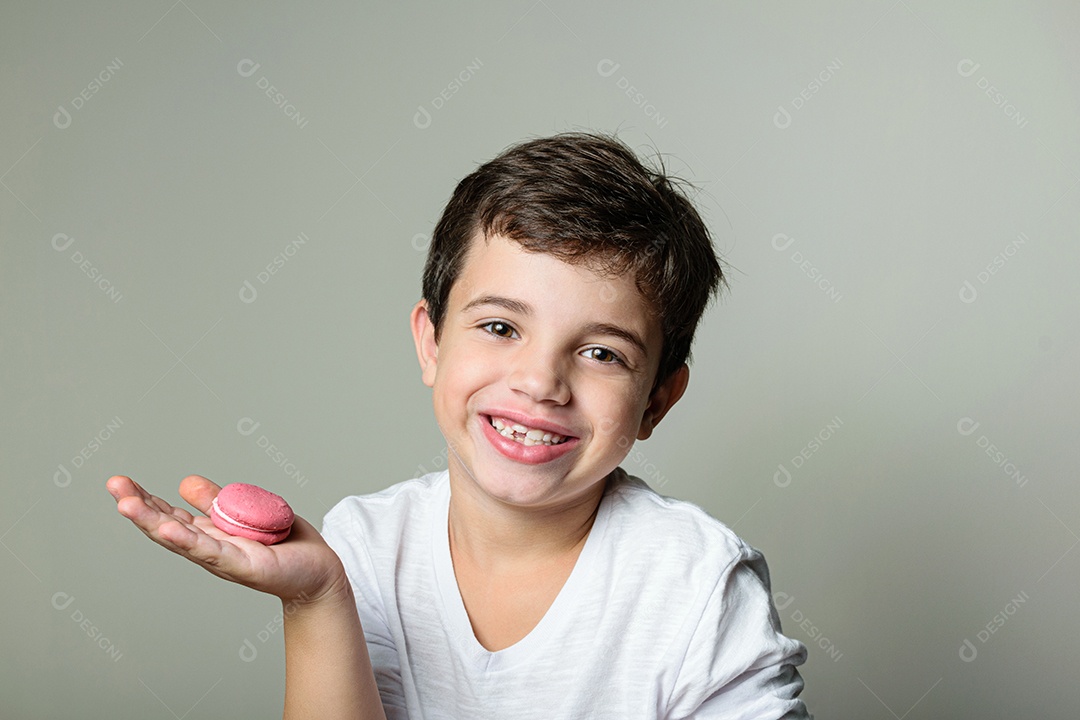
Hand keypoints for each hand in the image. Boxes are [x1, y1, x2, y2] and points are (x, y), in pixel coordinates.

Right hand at [106, 475, 347, 604]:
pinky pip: (213, 551)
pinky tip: (168, 529)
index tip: (119, 482)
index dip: (145, 499)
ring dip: (153, 522)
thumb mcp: (243, 513)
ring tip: (127, 505)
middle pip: (167, 527)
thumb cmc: (283, 545)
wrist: (318, 571)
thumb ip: (215, 502)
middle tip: (113, 486)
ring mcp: (225, 560)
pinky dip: (189, 541)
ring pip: (183, 539)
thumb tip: (185, 482)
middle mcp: (210, 550)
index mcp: (208, 536)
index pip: (169, 515)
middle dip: (139, 507)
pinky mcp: (246, 566)